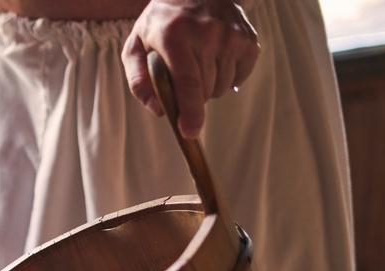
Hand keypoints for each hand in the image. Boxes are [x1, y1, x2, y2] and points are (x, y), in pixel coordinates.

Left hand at [123, 0, 258, 138]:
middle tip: (182, 78)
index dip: (190, 112)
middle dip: (192, 97)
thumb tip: (159, 110)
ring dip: (208, 86)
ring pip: (221, 87)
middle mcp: (206, 33)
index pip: (188, 83)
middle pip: (204, 91)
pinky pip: (238, 78)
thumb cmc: (160, 24)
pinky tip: (215, 59)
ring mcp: (231, 35)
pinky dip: (226, 77)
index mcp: (174, 36)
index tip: (189, 131)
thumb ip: (139, 81)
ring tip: (198, 64)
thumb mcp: (136, 47)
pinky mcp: (248, 39)